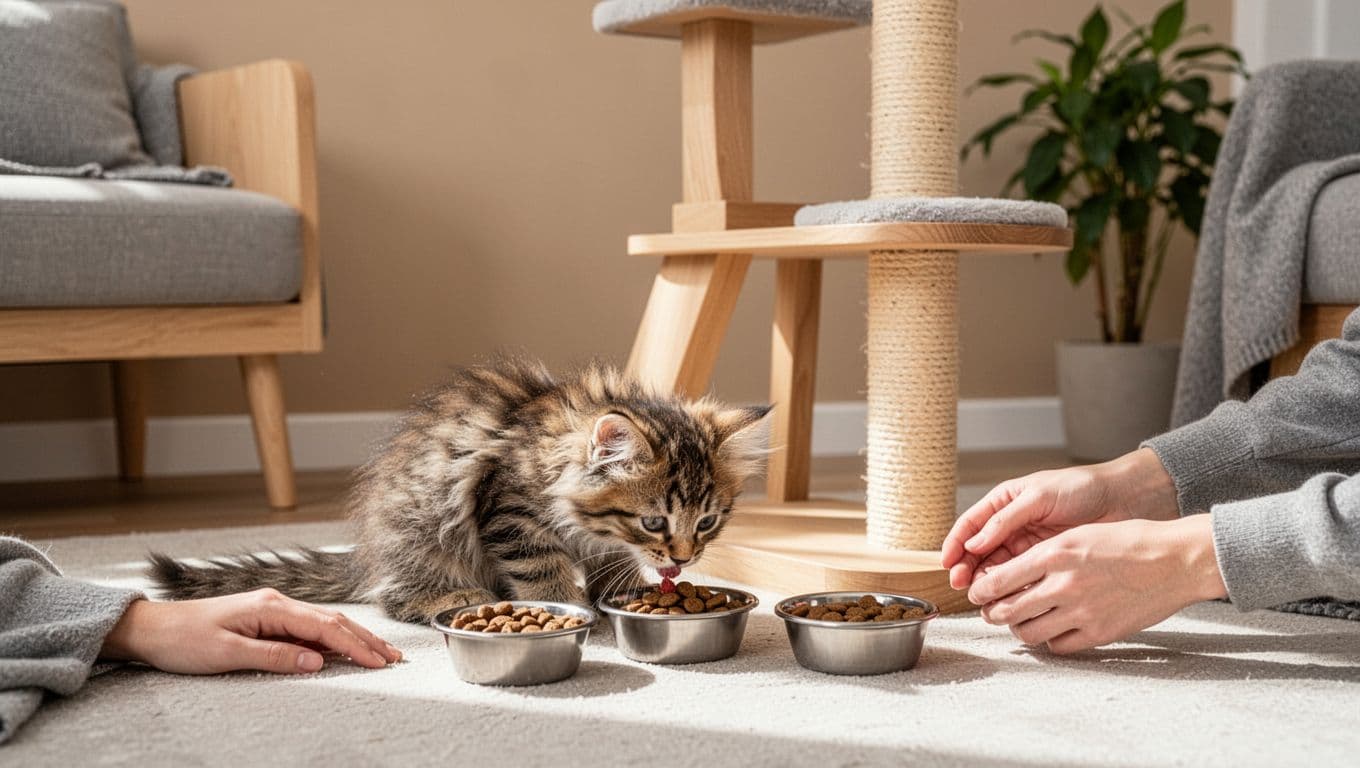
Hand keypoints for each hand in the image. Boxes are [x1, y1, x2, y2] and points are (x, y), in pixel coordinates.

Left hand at [100, 588, 402, 674]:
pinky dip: (331, 639)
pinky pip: (307, 629)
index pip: (324, 628)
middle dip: (365, 640)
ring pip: (323, 624)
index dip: (355, 646)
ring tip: (379, 652)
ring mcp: (272, 610)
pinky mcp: (265, 619)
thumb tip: (316, 662)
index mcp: (271, 607)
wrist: (152, 628)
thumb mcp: (228, 655)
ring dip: (353, 638)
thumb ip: (275, 656)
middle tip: (393, 658)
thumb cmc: (184, 641)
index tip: (379, 662)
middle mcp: (276, 603)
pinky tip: (344, 648)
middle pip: (332, 621)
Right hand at [942, 448, 1178, 589]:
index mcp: (1003, 503)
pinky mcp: (1045, 563)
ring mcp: (1027, 545)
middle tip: (964, 587)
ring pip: (997, 567)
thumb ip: (1005, 519)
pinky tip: (1009, 597)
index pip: (969, 526)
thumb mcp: (1038, 497)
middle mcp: (1010, 526)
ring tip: (984, 595)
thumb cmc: (1080, 488)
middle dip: (967, 569)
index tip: (948, 564)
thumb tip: (973, 544)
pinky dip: (1012, 588)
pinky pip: (1021, 578)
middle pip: (978, 551)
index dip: (954, 545)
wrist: (1121, 500)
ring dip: (987, 581)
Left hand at [968, 515, 1226, 653]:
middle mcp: (1063, 583)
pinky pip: (1058, 646)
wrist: (1175, 560)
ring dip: (1017, 630)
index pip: (998, 580)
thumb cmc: (1130, 541)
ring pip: (1028, 633)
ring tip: (1019, 623)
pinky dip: (1049, 641)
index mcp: (1054, 553)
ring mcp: (1081, 611)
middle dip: (991, 614)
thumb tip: (1012, 571)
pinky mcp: (1099, 632)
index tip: (976, 593)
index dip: (980, 590)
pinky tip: (1052, 631)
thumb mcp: (1080, 534)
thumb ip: (1045, 553)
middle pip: (1006, 610)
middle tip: (990, 612)